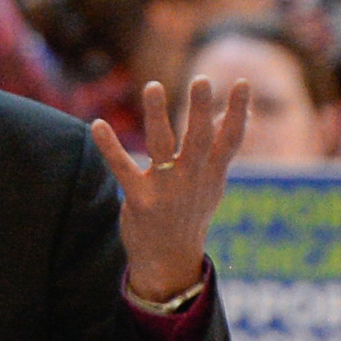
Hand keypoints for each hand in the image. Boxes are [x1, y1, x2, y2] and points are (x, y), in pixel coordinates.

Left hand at [94, 76, 250, 304]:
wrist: (170, 260)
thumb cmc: (190, 212)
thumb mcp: (211, 183)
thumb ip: (217, 147)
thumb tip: (226, 113)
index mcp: (212, 173)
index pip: (230, 139)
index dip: (238, 112)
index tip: (243, 83)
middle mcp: (192, 179)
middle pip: (198, 139)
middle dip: (200, 110)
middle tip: (201, 80)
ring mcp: (166, 189)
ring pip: (161, 147)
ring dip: (157, 116)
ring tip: (153, 86)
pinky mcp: (140, 199)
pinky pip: (123, 168)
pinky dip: (110, 146)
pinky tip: (98, 124)